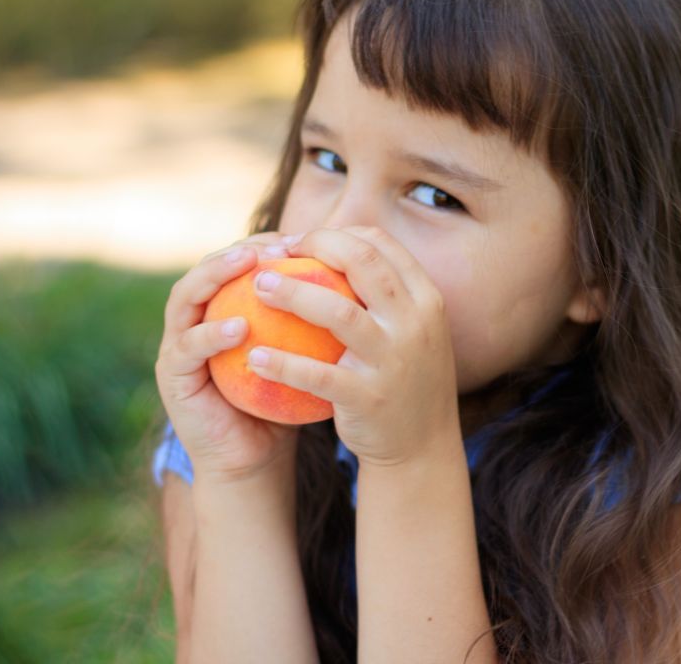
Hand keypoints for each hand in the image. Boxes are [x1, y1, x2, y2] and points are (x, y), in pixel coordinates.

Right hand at [154, 232, 301, 485]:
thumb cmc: (288, 402)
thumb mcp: (306, 352)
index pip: (239, 261)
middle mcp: (195, 319)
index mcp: (225, 307)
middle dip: (238, 249)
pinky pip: (187, 348)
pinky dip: (210, 335)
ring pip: (185, 296)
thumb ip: (318, 317)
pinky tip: (238, 328)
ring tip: (247, 266)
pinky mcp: (170, 376)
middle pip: (208, 267)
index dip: (266, 244)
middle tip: (272, 247)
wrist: (257, 460)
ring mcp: (177, 345)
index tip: (301, 240)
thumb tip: (367, 276)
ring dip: (215, 276)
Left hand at [246, 225, 460, 468]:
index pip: (380, 244)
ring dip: (293, 293)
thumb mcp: (411, 329)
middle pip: (362, 262)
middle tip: (275, 253)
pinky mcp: (369, 398)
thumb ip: (383, 291)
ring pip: (339, 312)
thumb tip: (331, 245)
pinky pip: (318, 375)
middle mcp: (415, 323)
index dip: (335, 234)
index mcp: (425, 299)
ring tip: (258, 287)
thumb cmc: (403, 378)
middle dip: (314, 246)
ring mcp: (394, 360)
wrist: (422, 446)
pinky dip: (284, 363)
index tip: (300, 242)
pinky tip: (255, 357)